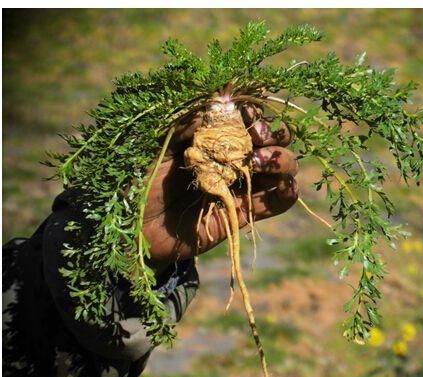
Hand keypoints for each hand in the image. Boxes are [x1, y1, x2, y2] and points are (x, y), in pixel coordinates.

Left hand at [141, 104, 298, 271]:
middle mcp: (230, 159)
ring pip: (280, 167)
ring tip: (260, 164)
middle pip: (270, 140)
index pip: (245, 119)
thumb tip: (219, 102)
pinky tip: (285, 186)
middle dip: (272, 134)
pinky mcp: (243, 214)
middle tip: (256, 139)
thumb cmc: (139, 182)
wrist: (134, 228)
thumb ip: (189, 125)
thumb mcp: (159, 146)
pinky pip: (276, 202)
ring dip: (281, 160)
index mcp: (212, 138)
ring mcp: (239, 186)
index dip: (253, 114)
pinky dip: (288, 192)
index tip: (246, 116)